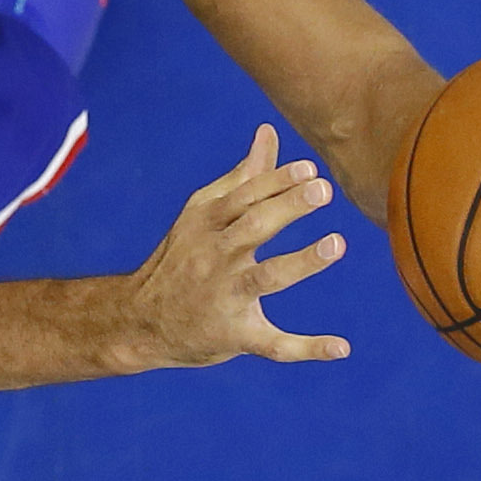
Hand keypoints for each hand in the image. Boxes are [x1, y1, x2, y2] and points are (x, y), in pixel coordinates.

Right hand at [115, 124, 351, 367]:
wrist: (140, 321)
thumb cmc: (182, 259)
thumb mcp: (202, 214)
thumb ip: (242, 177)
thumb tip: (269, 133)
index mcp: (206, 224)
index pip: (244, 197)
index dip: (276, 182)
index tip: (309, 169)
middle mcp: (214, 258)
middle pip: (254, 228)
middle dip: (288, 208)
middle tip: (324, 190)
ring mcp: (224, 297)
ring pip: (265, 278)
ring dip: (301, 262)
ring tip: (337, 244)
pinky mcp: (235, 335)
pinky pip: (272, 344)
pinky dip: (306, 348)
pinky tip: (340, 347)